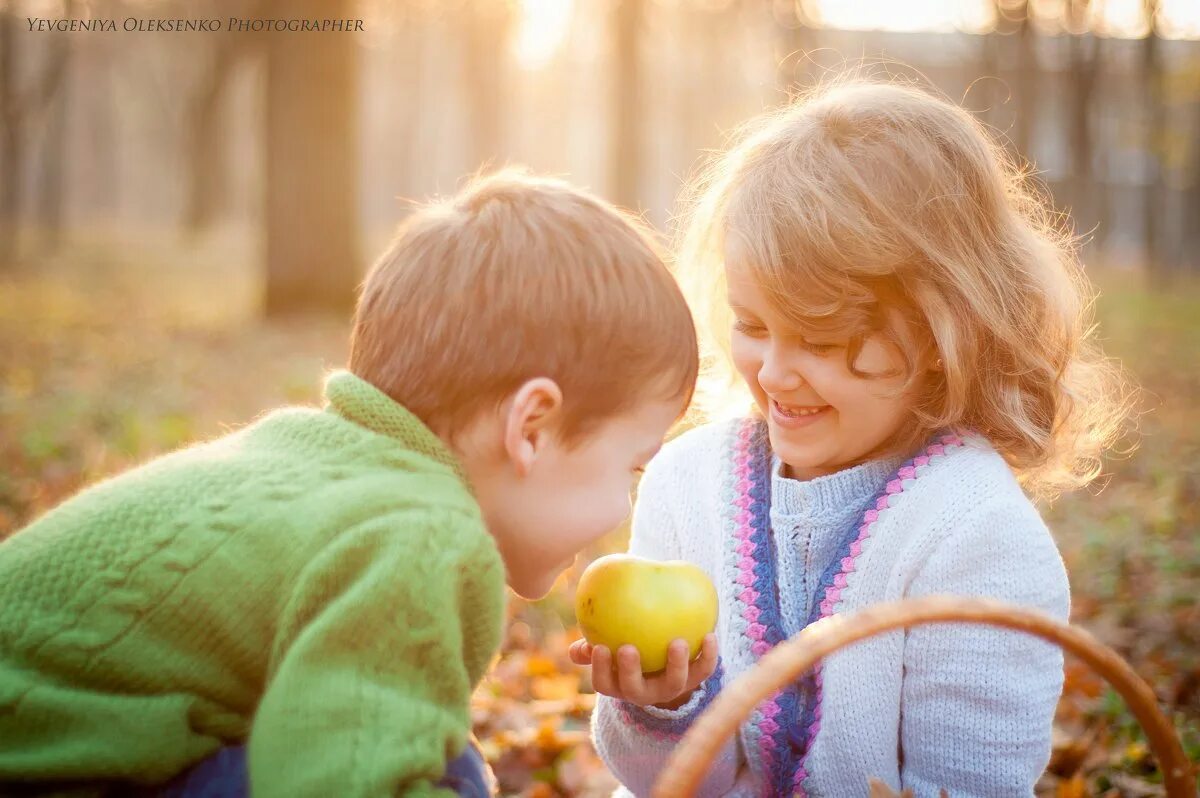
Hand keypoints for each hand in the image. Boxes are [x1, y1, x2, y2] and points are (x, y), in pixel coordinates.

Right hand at [568, 634, 718, 708]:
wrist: (663, 664)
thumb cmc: (629, 648)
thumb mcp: (609, 648)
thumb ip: (591, 644)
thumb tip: (575, 645)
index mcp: (618, 684)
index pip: (604, 683)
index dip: (601, 669)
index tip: (600, 647)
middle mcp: (643, 692)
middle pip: (634, 689)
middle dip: (630, 672)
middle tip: (627, 649)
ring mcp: (669, 688)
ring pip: (673, 684)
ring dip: (676, 665)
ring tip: (677, 642)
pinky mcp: (693, 681)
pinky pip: (703, 670)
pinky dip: (708, 655)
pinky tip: (710, 635)